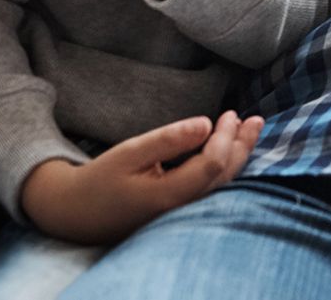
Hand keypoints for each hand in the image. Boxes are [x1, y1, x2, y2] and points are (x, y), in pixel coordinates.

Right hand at [18, 111, 263, 244]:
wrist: (75, 214)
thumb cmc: (99, 180)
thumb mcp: (129, 153)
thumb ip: (168, 139)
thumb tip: (206, 124)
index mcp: (167, 197)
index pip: (212, 167)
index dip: (226, 139)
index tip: (230, 114)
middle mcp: (179, 211)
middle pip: (223, 178)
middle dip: (242, 147)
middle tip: (256, 120)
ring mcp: (179, 216)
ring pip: (219, 186)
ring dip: (237, 157)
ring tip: (251, 131)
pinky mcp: (176, 214)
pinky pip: (210, 190)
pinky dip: (224, 167)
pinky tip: (229, 150)